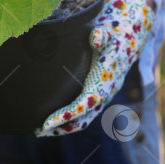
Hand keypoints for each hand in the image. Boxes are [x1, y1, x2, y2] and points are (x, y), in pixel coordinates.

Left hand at [35, 0, 153, 135]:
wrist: (127, 39)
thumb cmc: (112, 36)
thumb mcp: (108, 32)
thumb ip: (101, 35)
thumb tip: (95, 36)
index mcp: (105, 83)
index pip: (83, 105)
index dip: (65, 115)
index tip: (46, 122)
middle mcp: (104, 94)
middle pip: (83, 119)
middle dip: (61, 128)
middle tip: (37, 131)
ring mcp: (102, 97)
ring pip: (83, 120)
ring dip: (63, 127)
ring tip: (40, 131)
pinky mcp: (97, 95)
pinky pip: (83, 114)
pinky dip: (68, 120)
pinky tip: (52, 120)